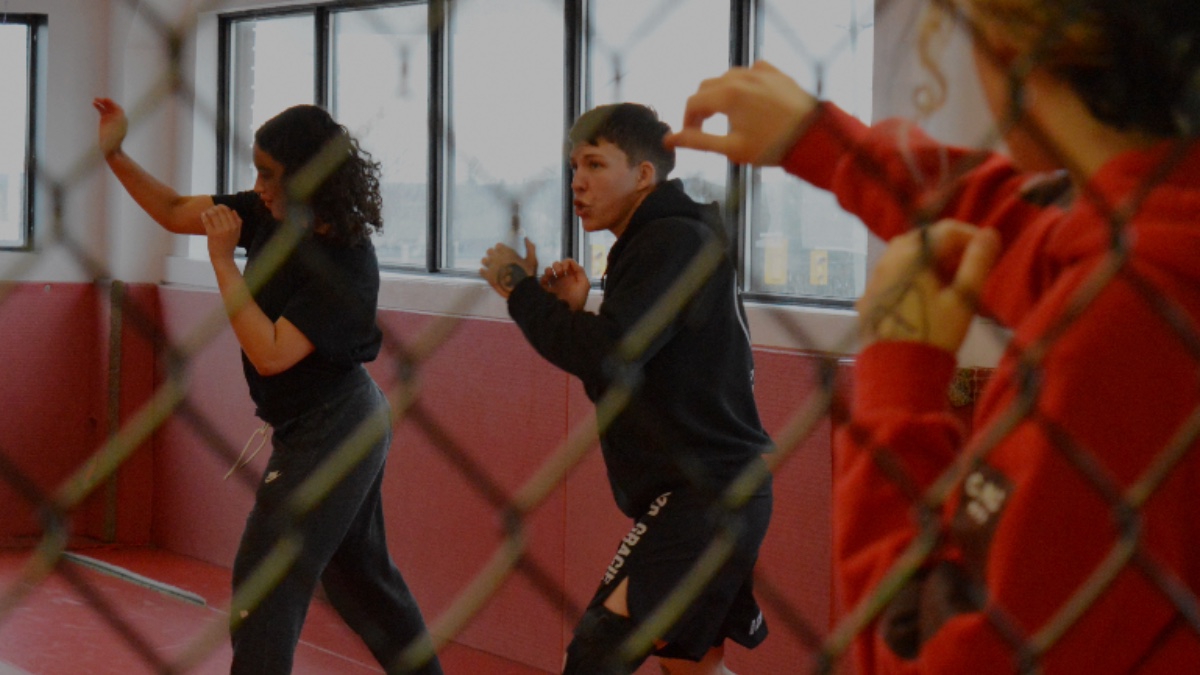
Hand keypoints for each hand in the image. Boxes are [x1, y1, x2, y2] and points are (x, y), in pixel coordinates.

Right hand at [93, 97, 127, 156]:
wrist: (111, 148)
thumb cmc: (114, 141)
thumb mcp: (117, 132)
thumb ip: (118, 122)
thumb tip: (119, 113)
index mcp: (122, 120)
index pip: (118, 109)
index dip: (113, 104)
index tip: (107, 101)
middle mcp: (117, 118)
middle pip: (112, 107)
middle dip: (107, 102)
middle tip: (100, 99)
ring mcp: (110, 118)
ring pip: (107, 108)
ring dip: (102, 103)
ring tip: (96, 99)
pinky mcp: (104, 120)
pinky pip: (102, 111)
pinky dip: (99, 107)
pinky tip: (94, 103)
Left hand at [201, 205, 242, 264]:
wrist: (223, 257)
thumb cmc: (230, 245)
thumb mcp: (237, 234)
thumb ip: (238, 222)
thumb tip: (233, 210)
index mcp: (235, 226)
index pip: (228, 211)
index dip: (222, 207)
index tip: (218, 208)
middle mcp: (228, 227)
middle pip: (220, 211)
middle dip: (214, 207)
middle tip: (211, 209)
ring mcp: (220, 230)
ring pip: (213, 214)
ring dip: (209, 210)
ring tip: (207, 212)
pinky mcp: (211, 233)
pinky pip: (207, 221)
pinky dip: (204, 216)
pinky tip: (203, 214)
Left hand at [480, 237, 538, 298]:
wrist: (521, 290)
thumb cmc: (527, 275)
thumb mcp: (532, 260)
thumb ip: (530, 248)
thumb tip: (527, 238)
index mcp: (508, 252)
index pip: (498, 245)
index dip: (500, 249)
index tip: (503, 253)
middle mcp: (498, 258)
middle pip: (490, 251)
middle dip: (493, 254)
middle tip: (498, 261)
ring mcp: (492, 267)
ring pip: (484, 260)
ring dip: (488, 262)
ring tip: (492, 267)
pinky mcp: (488, 276)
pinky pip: (481, 271)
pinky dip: (484, 272)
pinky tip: (488, 274)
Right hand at [540, 258, 589, 310]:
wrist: (567, 314)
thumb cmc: (577, 300)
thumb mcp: (584, 285)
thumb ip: (580, 271)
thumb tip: (571, 262)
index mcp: (572, 278)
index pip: (568, 264)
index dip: (566, 263)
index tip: (566, 268)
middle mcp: (562, 280)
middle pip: (557, 265)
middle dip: (558, 265)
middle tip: (560, 273)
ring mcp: (553, 284)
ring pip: (548, 270)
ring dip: (549, 270)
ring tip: (551, 275)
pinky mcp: (546, 290)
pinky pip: (542, 280)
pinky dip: (543, 277)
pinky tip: (546, 280)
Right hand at [664, 60, 818, 165]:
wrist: (815, 136)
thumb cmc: (774, 146)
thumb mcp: (732, 149)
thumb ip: (698, 142)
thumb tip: (670, 140)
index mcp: (727, 95)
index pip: (693, 103)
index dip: (687, 121)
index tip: (690, 135)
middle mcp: (741, 77)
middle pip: (707, 87)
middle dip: (701, 107)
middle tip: (704, 128)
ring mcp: (760, 72)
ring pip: (727, 77)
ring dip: (719, 94)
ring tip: (726, 116)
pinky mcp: (776, 73)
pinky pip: (750, 71)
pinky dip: (742, 83)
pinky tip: (747, 98)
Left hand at [856, 220, 1000, 351]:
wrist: (896, 371)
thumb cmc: (935, 333)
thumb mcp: (963, 298)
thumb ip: (978, 262)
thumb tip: (990, 234)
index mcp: (911, 254)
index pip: (946, 230)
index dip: (971, 236)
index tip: (988, 252)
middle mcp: (887, 259)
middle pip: (924, 240)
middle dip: (950, 249)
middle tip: (970, 269)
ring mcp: (874, 278)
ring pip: (906, 256)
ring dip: (931, 262)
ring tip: (951, 284)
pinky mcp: (869, 296)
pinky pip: (893, 274)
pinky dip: (913, 275)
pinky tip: (927, 296)